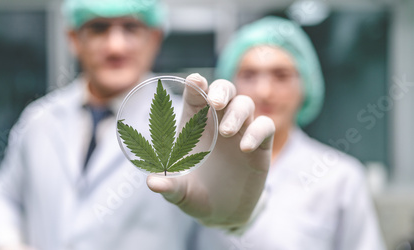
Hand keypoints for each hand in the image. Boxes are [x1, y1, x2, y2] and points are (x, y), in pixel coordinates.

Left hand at [147, 73, 274, 229]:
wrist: (223, 215)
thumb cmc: (196, 195)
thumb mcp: (181, 193)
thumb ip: (169, 187)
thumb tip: (152, 183)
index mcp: (195, 126)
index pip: (196, 95)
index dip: (196, 84)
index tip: (194, 81)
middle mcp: (219, 123)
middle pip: (225, 90)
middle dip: (221, 90)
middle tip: (215, 103)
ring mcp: (240, 133)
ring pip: (245, 104)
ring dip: (237, 113)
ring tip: (226, 131)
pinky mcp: (259, 147)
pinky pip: (265, 126)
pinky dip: (256, 131)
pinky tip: (244, 147)